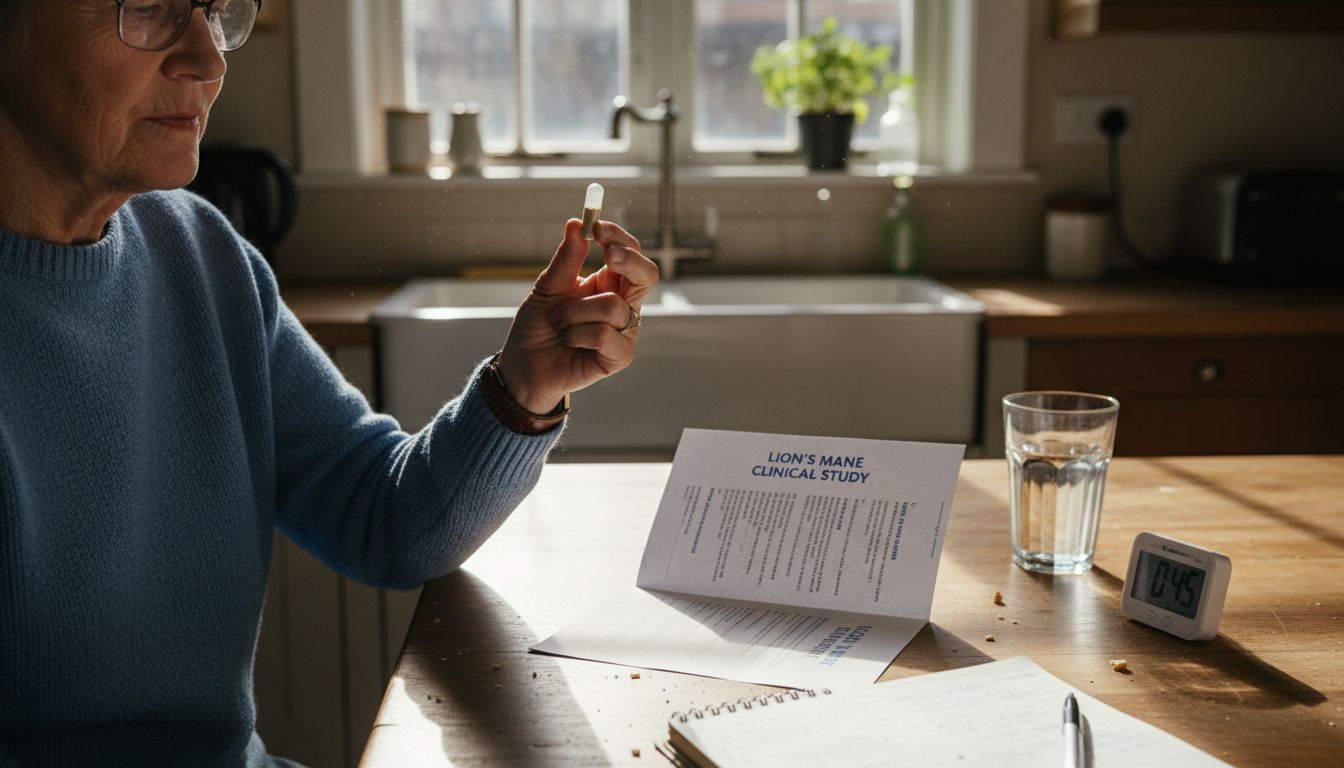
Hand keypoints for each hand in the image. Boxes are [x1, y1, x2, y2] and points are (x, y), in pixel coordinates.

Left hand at [497, 219, 657, 413]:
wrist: (524, 365)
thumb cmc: (538, 326)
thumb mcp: (547, 287)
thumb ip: (566, 260)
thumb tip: (576, 224)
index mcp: (608, 282)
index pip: (629, 253)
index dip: (619, 237)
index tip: (598, 227)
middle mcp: (623, 304)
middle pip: (646, 275)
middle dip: (629, 260)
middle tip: (607, 254)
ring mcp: (625, 330)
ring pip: (613, 306)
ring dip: (574, 312)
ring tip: (558, 324)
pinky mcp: (620, 355)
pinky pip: (604, 334)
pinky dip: (577, 335)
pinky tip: (569, 342)